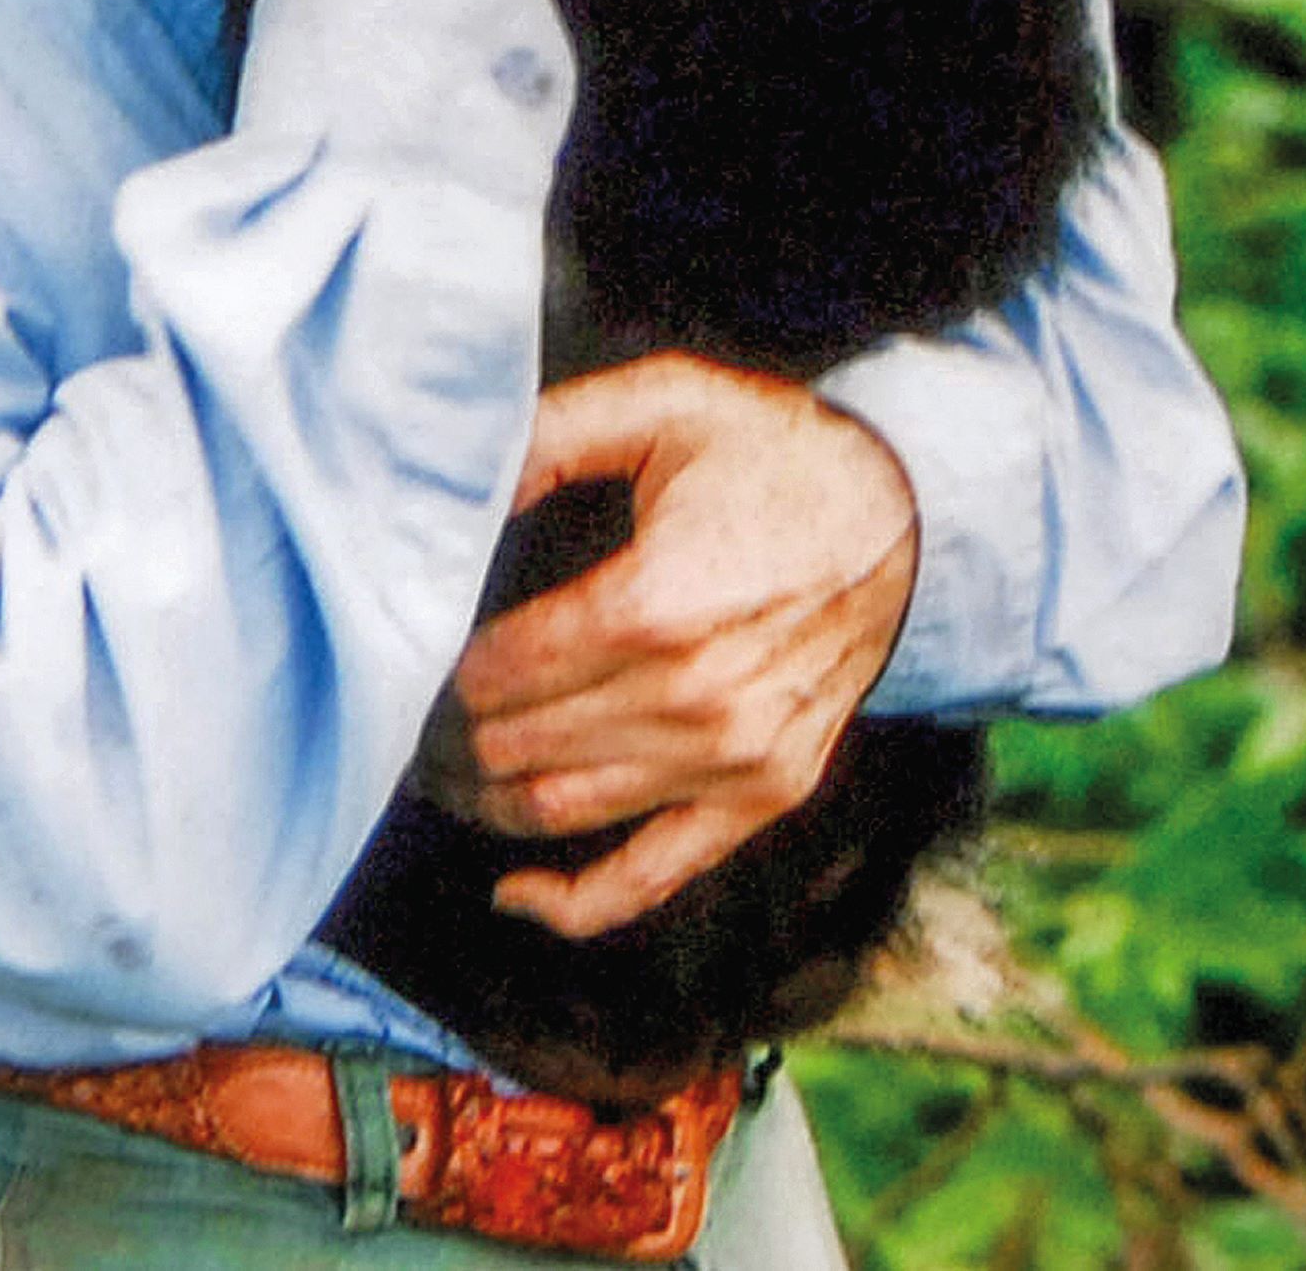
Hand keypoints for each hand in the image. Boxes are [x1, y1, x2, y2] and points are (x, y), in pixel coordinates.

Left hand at [443, 357, 921, 935]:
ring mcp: (735, 761)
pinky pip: (654, 877)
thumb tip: (454, 478)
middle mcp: (696, 699)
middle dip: (446, 738)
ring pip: (565, 810)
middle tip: (404, 718)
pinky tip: (515, 895)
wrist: (901, 512)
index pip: (502, 672)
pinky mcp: (765, 796)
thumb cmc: (770, 452)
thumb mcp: (661, 402)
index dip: (438, 674)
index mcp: (657, 605)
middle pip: (520, 745)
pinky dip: (575, 903)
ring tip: (442, 772)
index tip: (407, 660)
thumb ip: (549, 434)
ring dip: (486, 802)